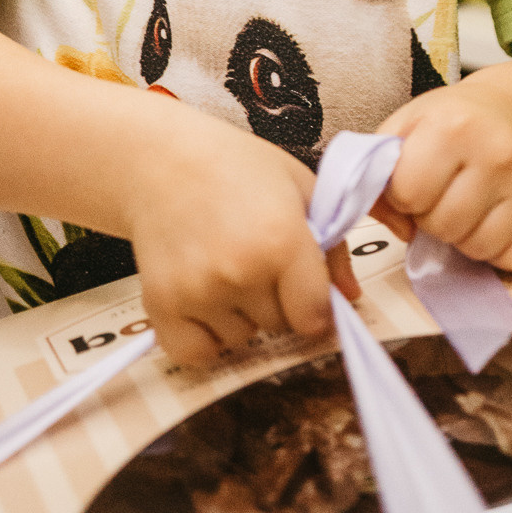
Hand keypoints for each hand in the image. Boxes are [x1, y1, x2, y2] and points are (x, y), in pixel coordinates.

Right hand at [121, 104, 358, 366]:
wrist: (162, 159)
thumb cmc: (236, 165)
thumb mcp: (300, 186)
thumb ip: (333, 244)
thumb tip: (349, 297)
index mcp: (282, 240)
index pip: (315, 315)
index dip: (316, 304)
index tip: (305, 288)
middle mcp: (241, 272)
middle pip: (280, 326)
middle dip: (277, 301)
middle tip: (256, 258)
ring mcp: (199, 292)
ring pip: (241, 339)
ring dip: (240, 316)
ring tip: (224, 266)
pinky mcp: (162, 305)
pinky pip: (197, 353)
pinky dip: (204, 337)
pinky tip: (203, 299)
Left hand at [375, 81, 511, 270]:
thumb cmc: (451, 123)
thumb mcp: (405, 127)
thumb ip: (378, 169)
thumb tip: (389, 220)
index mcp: (453, 125)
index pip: (408, 193)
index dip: (403, 193)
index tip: (415, 178)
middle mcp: (499, 152)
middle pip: (442, 226)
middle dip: (432, 216)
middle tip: (444, 191)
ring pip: (476, 248)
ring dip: (463, 235)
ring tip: (468, 202)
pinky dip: (497, 249)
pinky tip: (495, 216)